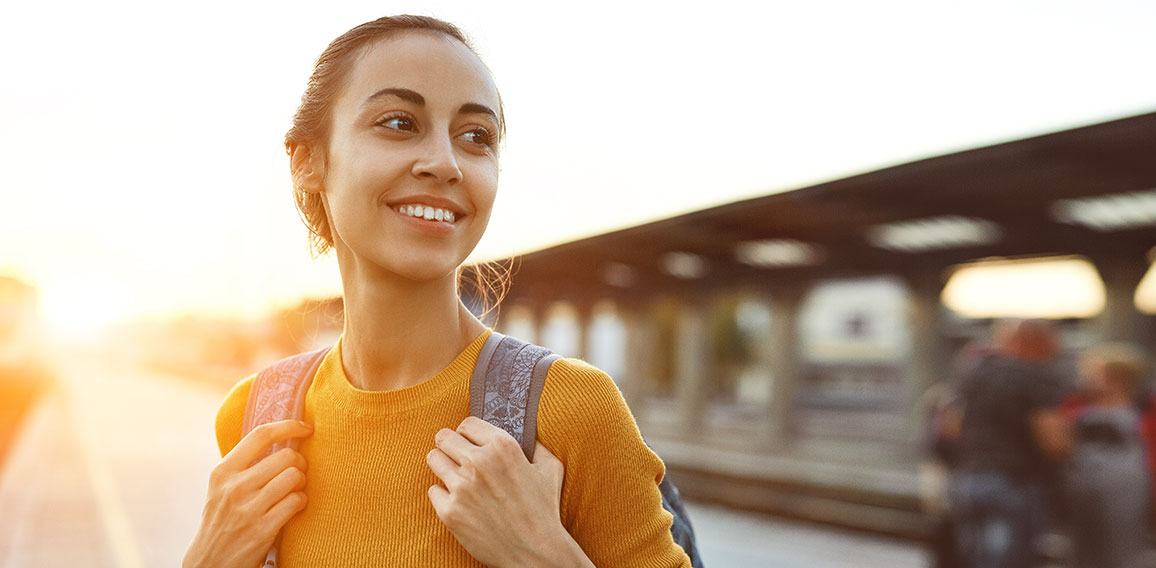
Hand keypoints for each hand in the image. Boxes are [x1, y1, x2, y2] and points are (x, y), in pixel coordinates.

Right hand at [183, 420, 313, 567]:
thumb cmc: (222, 521)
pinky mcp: (262, 530)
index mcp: (223, 472)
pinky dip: (301, 502)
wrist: (208, 564)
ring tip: (295, 490)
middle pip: (286, 456)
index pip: (260, 435)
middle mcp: (234, 487)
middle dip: (300, 462)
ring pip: (294, 477)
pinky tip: (294, 507)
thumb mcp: (222, 489)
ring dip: (302, 483)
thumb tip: (281, 438)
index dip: (289, 426)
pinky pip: (296, 502)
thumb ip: (244, 467)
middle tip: (297, 472)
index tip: (306, 428)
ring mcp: (248, 509)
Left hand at [426, 417, 592, 567]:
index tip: (468, 441)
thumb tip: (524, 432)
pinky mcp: (450, 512)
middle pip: (444, 438)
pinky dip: (443, 495)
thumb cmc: (545, 510)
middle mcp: (479, 462)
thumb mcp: (550, 468)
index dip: (467, 432)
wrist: (536, 552)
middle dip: (449, 445)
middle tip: (455, 456)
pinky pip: (433, 490)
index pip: (467, 423)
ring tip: (454, 476)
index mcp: (503, 446)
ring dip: (442, 465)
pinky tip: (458, 501)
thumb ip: (535, 445)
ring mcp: (462, 487)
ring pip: (433, 459)